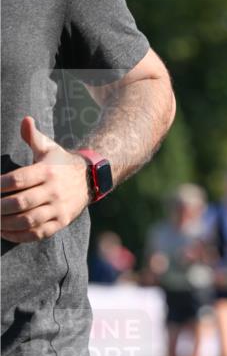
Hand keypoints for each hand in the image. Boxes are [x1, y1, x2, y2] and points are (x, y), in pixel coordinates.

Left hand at [0, 117, 88, 242]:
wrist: (89, 179)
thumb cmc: (59, 162)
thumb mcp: (48, 147)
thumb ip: (32, 136)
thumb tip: (25, 120)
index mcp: (47, 171)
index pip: (18, 180)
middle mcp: (54, 191)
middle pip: (21, 202)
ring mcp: (58, 208)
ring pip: (29, 220)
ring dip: (6, 223)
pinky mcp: (61, 222)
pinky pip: (39, 233)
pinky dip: (20, 235)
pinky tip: (5, 232)